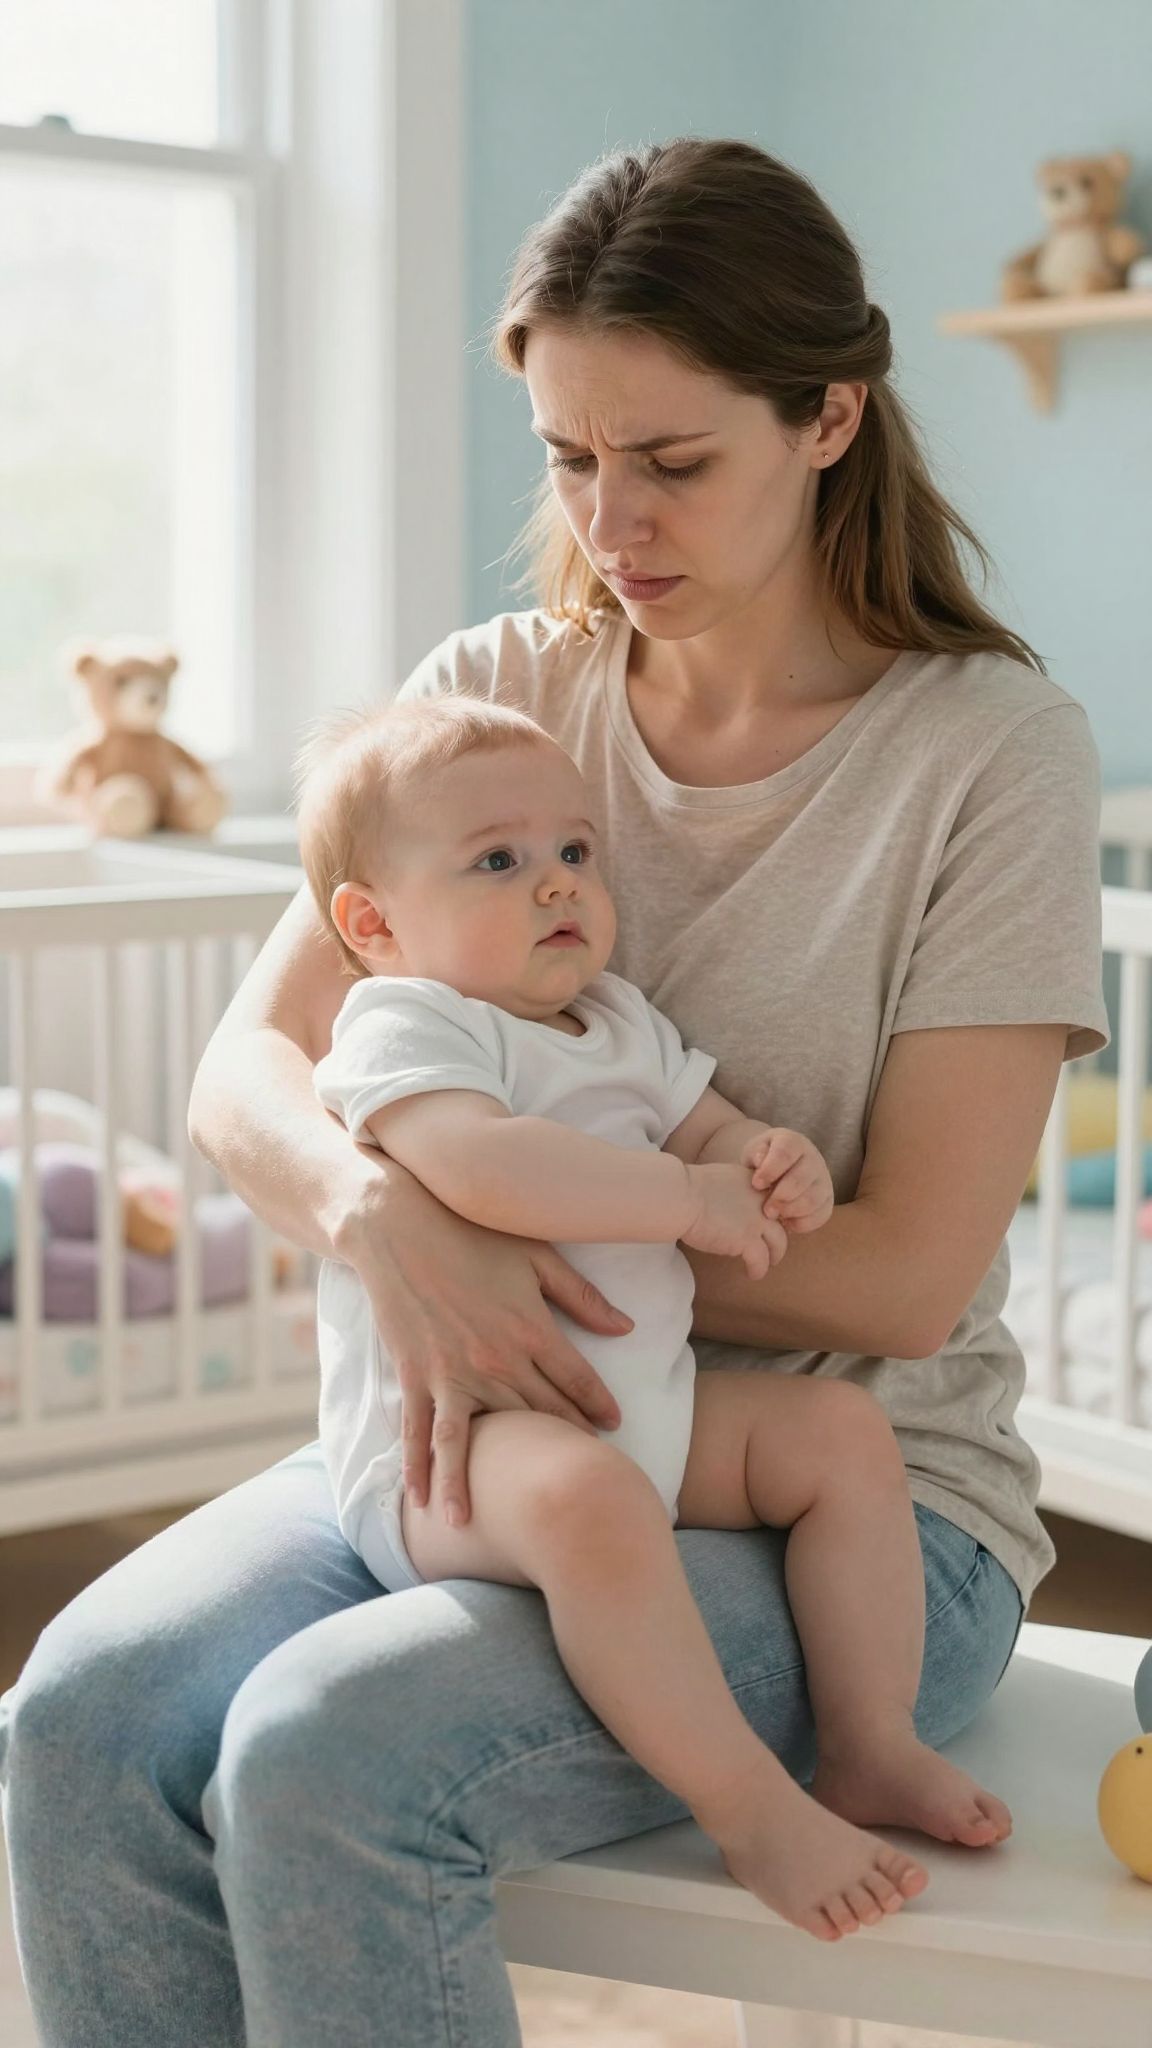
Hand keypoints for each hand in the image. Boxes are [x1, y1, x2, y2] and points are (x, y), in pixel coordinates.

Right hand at [340, 1165, 631, 1527]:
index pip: (577, 1382)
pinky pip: (420, 1431)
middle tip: (576, 1480)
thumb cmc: (474, 1233)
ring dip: (475, 1486)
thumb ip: (583, 1297)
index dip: (599, 1407)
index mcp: (532, 1330)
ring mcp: (450, 1374)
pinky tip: (423, 1500)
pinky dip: (420, 1467)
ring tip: (477, 1527)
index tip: (615, 1429)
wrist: (399, 1225)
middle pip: (535, 1417)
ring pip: (471, 1443)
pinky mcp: (414, 1375)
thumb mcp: (538, 1256)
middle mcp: (495, 1362)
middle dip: (558, 1449)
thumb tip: (626, 1330)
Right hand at [680, 1162, 788, 1279]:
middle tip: (772, 1246)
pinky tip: (751, 1274)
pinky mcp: (748, 1239)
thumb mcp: (720, 1179)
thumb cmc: (686, 1188)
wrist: (681, 1197)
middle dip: (778, 1235)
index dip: (773, 1214)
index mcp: (753, 1181)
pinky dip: (758, 1270)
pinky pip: (761, 1261)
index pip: (775, 1199)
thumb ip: (733, 1189)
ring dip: (774, 1255)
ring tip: (767, 1263)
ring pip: (779, 1243)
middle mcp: (761, 1199)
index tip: (767, 1225)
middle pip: (782, 1221)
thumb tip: (729, 1202)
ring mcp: (757, 1220)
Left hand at [741, 1127, 834, 1233]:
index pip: (786, 1153)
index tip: (756, 1184)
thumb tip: (760, 1160)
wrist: (776, 1170)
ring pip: (813, 1199)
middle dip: (781, 1196)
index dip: (770, 1170)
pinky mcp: (827, 1201)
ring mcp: (823, 1180)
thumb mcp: (755, 1151)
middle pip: (802, 1178)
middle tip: (765, 1209)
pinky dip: (802, 1223)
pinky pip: (821, 1215)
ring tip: (773, 1216)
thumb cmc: (763, 1160)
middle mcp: (813, 1159)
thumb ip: (756, 1153)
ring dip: (791, 1211)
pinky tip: (785, 1223)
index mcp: (794, 1142)